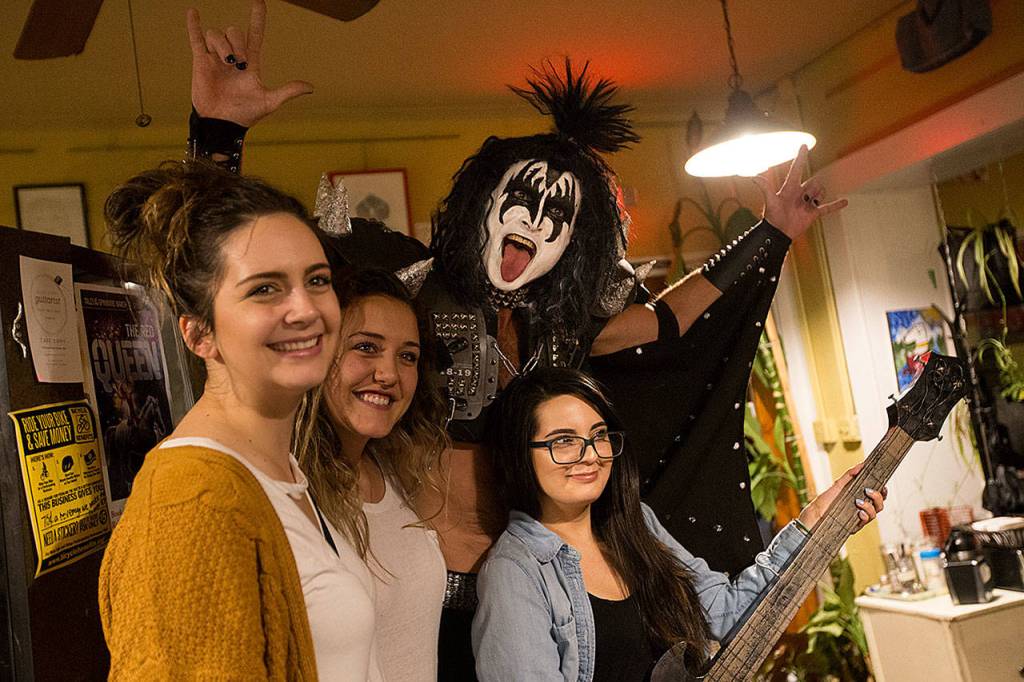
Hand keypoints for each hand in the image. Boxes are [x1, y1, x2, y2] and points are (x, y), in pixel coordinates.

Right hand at [186, 0, 311, 125]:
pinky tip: (193, 13)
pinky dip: (194, 26)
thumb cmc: (245, 115)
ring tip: (226, 62)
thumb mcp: (269, 102)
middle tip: (239, 63)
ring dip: (222, 44)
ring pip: (217, 35)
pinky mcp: (201, 63)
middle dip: (237, 43)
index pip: (255, 35)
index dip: (257, 19)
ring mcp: (216, 59)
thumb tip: (311, 88)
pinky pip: (196, 39)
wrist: (222, 124)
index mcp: (251, 63)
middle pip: (234, 32)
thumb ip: (288, 92)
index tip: (259, 1)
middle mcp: (233, 58)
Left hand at [752, 145, 847, 239]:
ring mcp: (807, 203)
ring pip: (820, 192)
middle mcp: (800, 193)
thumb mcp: (770, 201)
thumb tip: (754, 177)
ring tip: (810, 204)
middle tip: (804, 199)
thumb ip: (765, 188)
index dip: (800, 158)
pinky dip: (835, 205)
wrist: (779, 233)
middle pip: (813, 182)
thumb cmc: (773, 217)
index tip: (803, 146)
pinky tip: (844, 202)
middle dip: (812, 188)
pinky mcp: (813, 213)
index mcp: (790, 188)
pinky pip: (827, 208)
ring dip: (818, 197)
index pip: (797, 169)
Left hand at [798, 462, 886, 530]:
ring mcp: (859, 519)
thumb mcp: (838, 485)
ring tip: (858, 501)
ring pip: (874, 514)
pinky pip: (865, 522)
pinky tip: (859, 513)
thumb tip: (862, 464)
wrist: (815, 513)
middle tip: (868, 491)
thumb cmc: (826, 500)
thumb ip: (850, 474)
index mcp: (861, 498)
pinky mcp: (854, 526)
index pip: (878, 496)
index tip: (883, 485)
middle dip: (878, 497)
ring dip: (870, 507)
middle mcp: (862, 509)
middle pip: (879, 505)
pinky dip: (864, 516)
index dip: (883, 491)